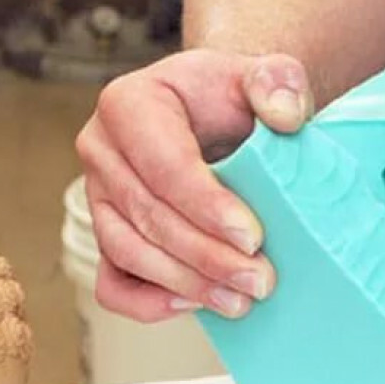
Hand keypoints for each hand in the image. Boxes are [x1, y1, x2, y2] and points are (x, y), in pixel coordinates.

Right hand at [75, 48, 313, 321]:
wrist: (215, 118)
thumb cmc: (234, 99)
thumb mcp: (263, 75)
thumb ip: (279, 81)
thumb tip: (285, 115)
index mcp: (129, 104)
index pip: (164, 166)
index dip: (207, 207)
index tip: (254, 237)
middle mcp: (102, 151)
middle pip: (149, 217)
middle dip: (207, 257)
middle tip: (261, 281)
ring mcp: (99, 198)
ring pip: (130, 254)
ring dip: (187, 285)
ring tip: (241, 301)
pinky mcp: (108, 235)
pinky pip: (113, 282)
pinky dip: (149, 304)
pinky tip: (197, 308)